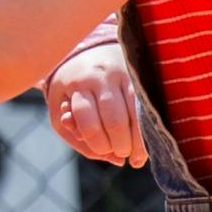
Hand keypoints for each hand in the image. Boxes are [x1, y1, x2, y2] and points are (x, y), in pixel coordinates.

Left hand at [43, 41, 144, 166]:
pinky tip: (150, 141)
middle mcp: (102, 77)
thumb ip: (78, 138)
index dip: (99, 144)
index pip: (89, 122)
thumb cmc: (72, 89)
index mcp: (78, 85)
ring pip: (137, 112)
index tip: (105, 152)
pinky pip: (148, 104)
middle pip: (115, 119)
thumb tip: (116, 160)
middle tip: (122, 154)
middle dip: (120, 145)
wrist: (88, 51)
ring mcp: (124, 73)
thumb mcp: (61, 110)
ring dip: (139, 140)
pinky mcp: (141, 75)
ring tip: (138, 156)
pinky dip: (149, 127)